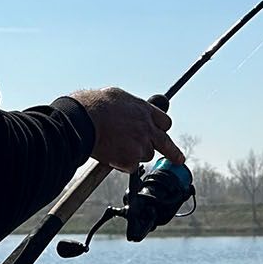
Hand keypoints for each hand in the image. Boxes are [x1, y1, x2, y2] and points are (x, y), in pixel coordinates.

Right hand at [67, 87, 183, 169]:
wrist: (83, 118)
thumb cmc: (93, 105)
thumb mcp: (116, 96)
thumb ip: (127, 106)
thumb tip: (124, 107)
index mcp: (144, 110)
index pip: (163, 122)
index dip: (162, 129)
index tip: (162, 133)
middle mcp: (146, 128)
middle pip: (166, 143)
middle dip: (173, 153)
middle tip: (179, 159)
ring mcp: (140, 145)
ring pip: (145, 156)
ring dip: (135, 155)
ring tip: (116, 148)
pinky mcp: (131, 160)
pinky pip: (131, 167)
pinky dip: (122, 164)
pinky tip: (111, 156)